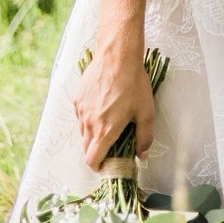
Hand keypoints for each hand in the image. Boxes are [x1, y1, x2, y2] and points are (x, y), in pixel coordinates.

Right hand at [71, 42, 154, 169]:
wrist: (118, 56)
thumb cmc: (134, 83)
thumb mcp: (146, 111)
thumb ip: (144, 137)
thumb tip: (142, 155)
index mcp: (105, 131)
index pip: (92, 160)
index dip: (98, 166)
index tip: (107, 163)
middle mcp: (88, 124)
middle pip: (86, 148)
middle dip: (96, 150)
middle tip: (110, 142)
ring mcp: (81, 110)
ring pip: (82, 131)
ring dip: (92, 133)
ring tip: (108, 119)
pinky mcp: (77, 98)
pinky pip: (80, 115)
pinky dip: (88, 116)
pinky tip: (102, 104)